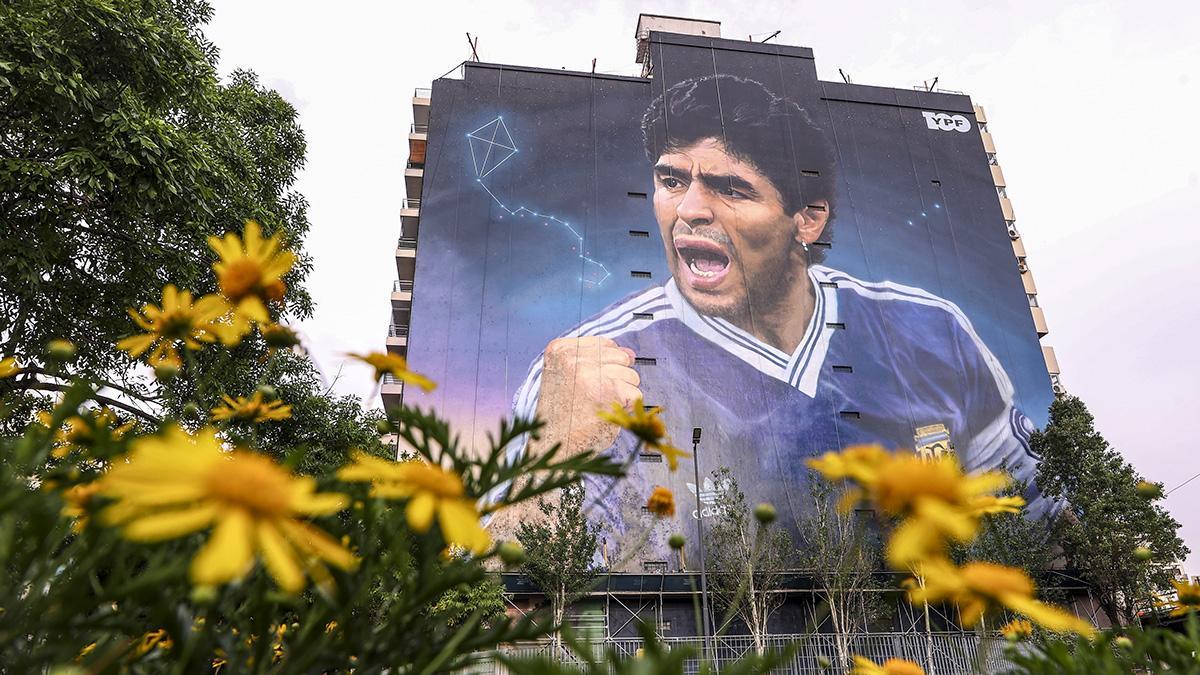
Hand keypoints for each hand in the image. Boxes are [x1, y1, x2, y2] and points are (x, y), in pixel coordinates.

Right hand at [531, 336, 640, 457]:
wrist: (556, 447)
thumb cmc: (563, 415)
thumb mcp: (570, 377)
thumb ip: (598, 360)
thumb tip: (631, 353)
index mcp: (559, 350)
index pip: (604, 344)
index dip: (605, 366)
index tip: (588, 384)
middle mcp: (573, 358)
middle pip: (620, 357)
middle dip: (616, 378)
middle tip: (593, 397)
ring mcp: (590, 374)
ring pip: (631, 374)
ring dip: (622, 393)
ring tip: (599, 406)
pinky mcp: (608, 392)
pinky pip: (635, 393)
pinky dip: (627, 408)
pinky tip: (606, 414)